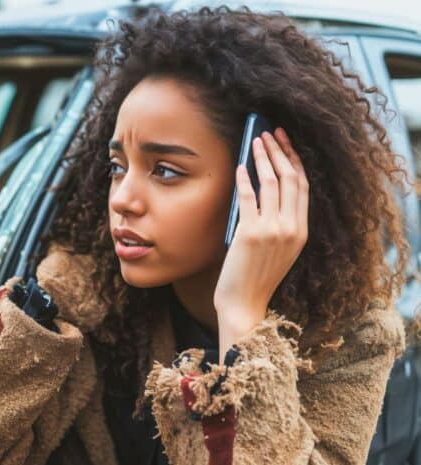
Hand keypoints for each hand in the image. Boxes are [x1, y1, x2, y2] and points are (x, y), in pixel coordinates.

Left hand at [213, 128, 308, 361]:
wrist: (243, 304)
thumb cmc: (253, 277)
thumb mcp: (276, 249)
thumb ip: (276, 222)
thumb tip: (261, 187)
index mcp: (302, 231)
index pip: (303, 186)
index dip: (295, 160)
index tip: (286, 142)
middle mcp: (292, 228)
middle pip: (291, 178)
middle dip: (280, 151)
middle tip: (269, 133)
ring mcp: (273, 230)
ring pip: (273, 183)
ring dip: (263, 158)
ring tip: (255, 140)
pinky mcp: (251, 233)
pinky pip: (249, 197)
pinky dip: (245, 178)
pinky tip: (240, 165)